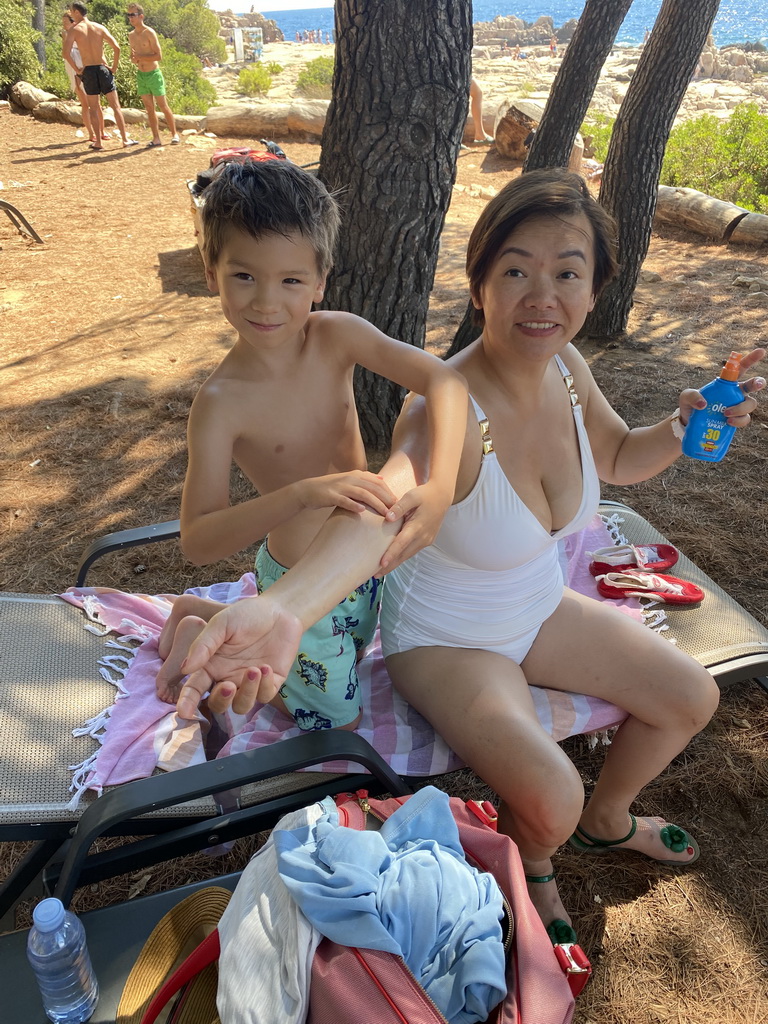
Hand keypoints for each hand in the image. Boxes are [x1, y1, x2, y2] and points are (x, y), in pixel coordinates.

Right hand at [175, 595, 303, 718]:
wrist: (279, 609)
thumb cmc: (245, 614)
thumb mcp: (221, 624)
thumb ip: (203, 645)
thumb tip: (184, 668)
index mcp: (211, 665)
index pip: (195, 689)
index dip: (187, 702)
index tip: (183, 712)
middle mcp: (227, 677)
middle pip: (218, 704)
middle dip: (221, 700)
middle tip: (228, 686)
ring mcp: (249, 682)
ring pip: (241, 706)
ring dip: (246, 693)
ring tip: (253, 670)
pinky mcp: (270, 682)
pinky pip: (264, 696)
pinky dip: (265, 686)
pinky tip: (266, 667)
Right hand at [295, 471, 396, 516]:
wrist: (308, 490)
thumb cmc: (331, 488)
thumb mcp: (349, 480)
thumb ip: (365, 479)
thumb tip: (382, 479)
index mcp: (356, 475)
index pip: (377, 482)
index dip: (389, 492)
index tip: (398, 503)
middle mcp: (350, 479)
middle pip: (373, 488)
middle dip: (387, 499)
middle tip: (397, 510)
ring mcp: (341, 487)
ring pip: (363, 494)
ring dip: (376, 503)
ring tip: (385, 513)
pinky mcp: (331, 496)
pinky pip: (344, 500)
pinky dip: (354, 505)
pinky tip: (362, 511)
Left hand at [378, 481, 451, 571]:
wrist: (442, 497)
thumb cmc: (424, 495)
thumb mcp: (411, 496)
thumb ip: (399, 507)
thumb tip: (387, 517)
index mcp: (418, 526)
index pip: (402, 543)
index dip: (391, 554)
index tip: (381, 564)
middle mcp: (423, 537)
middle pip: (404, 555)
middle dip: (390, 566)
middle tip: (375, 575)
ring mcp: (426, 540)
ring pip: (408, 555)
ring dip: (395, 564)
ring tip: (380, 572)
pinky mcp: (426, 541)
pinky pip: (412, 551)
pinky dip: (401, 557)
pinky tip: (392, 561)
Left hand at [678, 347, 765, 427]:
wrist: (690, 423)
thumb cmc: (690, 405)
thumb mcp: (686, 397)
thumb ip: (692, 396)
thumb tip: (703, 404)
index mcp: (726, 383)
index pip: (740, 368)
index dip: (751, 359)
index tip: (761, 352)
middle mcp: (735, 393)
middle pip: (752, 386)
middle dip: (757, 382)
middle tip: (757, 384)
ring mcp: (737, 406)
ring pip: (750, 403)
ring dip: (741, 408)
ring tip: (725, 413)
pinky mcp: (736, 419)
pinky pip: (745, 419)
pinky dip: (739, 420)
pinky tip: (728, 422)